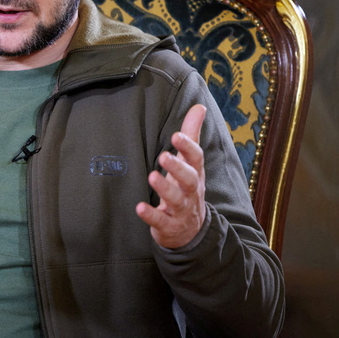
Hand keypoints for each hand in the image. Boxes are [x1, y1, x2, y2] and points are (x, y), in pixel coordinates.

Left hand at [136, 104, 207, 248]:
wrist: (190, 231)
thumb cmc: (187, 188)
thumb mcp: (191, 163)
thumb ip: (192, 135)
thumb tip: (199, 106)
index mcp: (195, 173)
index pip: (195, 158)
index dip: (188, 147)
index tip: (177, 135)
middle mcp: (191, 191)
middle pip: (189, 179)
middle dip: (177, 167)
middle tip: (163, 156)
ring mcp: (181, 210)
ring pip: (176, 199)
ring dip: (165, 189)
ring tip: (152, 176)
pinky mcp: (169, 226)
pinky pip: (161, 221)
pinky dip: (151, 215)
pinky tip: (139, 207)